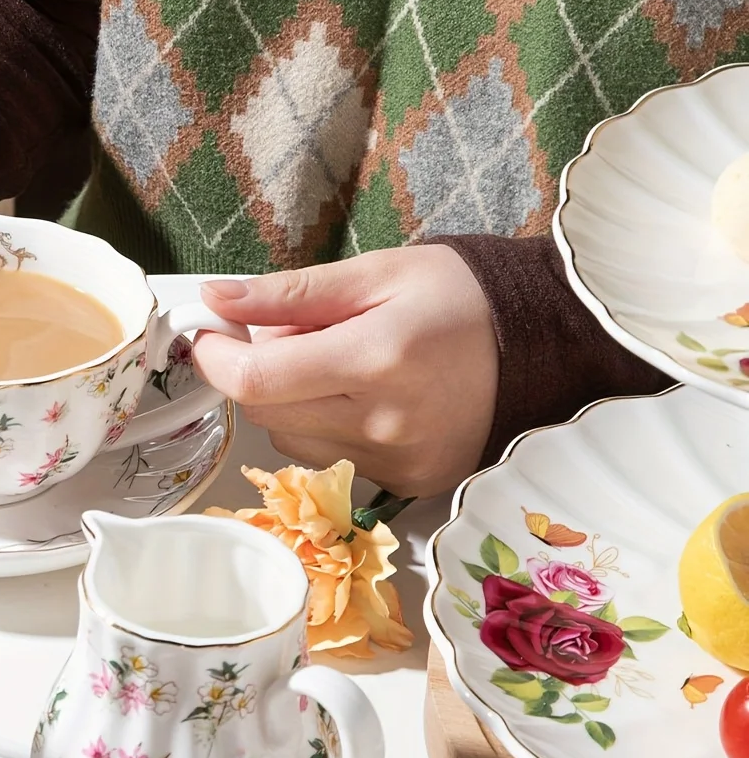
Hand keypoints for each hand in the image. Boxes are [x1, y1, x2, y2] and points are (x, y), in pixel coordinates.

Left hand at [193, 245, 499, 496]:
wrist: (546, 344)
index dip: (217, 357)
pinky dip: (328, 430)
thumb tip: (216, 298)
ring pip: (294, 442)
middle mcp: (384, 422)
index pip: (258, 379)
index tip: (210, 332)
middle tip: (292, 333)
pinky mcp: (407, 484)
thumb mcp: (377, 273)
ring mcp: (397, 461)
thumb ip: (290, 293)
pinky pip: (332, 462)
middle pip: (268, 413)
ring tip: (338, 364)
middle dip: (259, 373)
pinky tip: (364, 399)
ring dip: (293, 404)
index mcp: (377, 357)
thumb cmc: (461, 297)